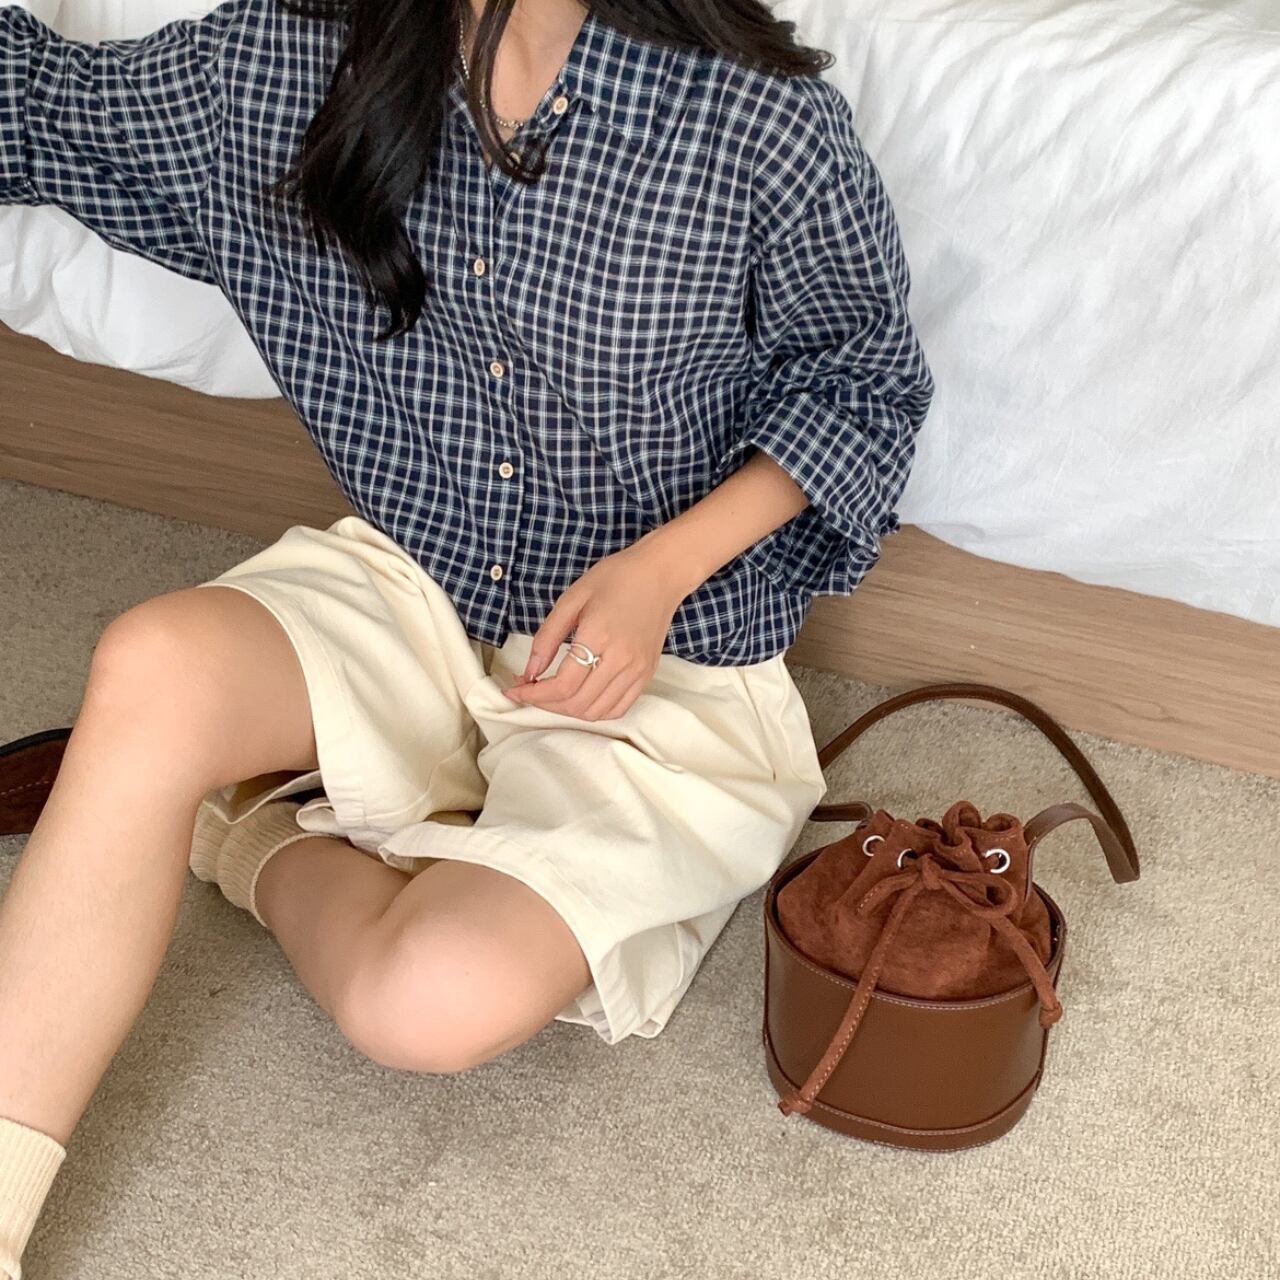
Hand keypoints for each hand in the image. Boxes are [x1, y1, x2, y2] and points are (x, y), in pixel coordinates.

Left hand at [502, 539, 694, 721]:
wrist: (660, 574)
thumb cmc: (615, 579)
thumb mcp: (572, 599)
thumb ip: (547, 637)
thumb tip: (529, 671)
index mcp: (599, 636)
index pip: (562, 685)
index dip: (533, 694)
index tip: (514, 690)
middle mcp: (622, 659)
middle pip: (577, 704)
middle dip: (546, 704)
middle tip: (530, 691)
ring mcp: (638, 670)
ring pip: (596, 712)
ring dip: (567, 710)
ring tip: (552, 695)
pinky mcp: (647, 675)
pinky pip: (618, 709)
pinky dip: (594, 711)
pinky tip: (579, 697)